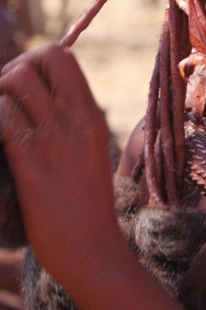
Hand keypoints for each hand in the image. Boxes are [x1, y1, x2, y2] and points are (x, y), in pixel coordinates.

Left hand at [0, 44, 122, 290]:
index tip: (22, 91)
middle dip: (14, 70)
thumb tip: (36, 107)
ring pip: (15, 80)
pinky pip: (2, 115)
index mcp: (91, 117)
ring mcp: (54, 138)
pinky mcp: (32, 161)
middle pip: (41, 57)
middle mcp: (76, 119)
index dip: (33, 64)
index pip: (62, 57)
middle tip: (5, 101)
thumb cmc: (85, 211)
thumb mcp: (89, 155)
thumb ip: (69, 127)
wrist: (93, 251)